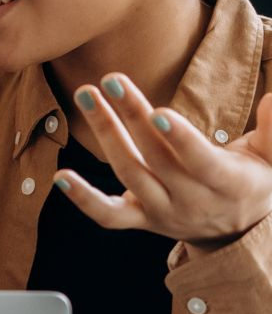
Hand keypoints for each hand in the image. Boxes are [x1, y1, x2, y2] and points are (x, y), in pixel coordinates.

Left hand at [55, 74, 271, 247]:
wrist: (236, 232)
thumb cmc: (251, 181)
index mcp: (227, 183)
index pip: (200, 162)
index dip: (179, 140)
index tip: (157, 112)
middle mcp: (190, 200)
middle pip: (155, 158)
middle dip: (130, 117)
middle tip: (111, 80)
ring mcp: (162, 211)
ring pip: (128, 174)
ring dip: (104, 134)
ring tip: (87, 95)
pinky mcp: (140, 219)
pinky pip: (108, 215)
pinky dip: (83, 200)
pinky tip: (61, 178)